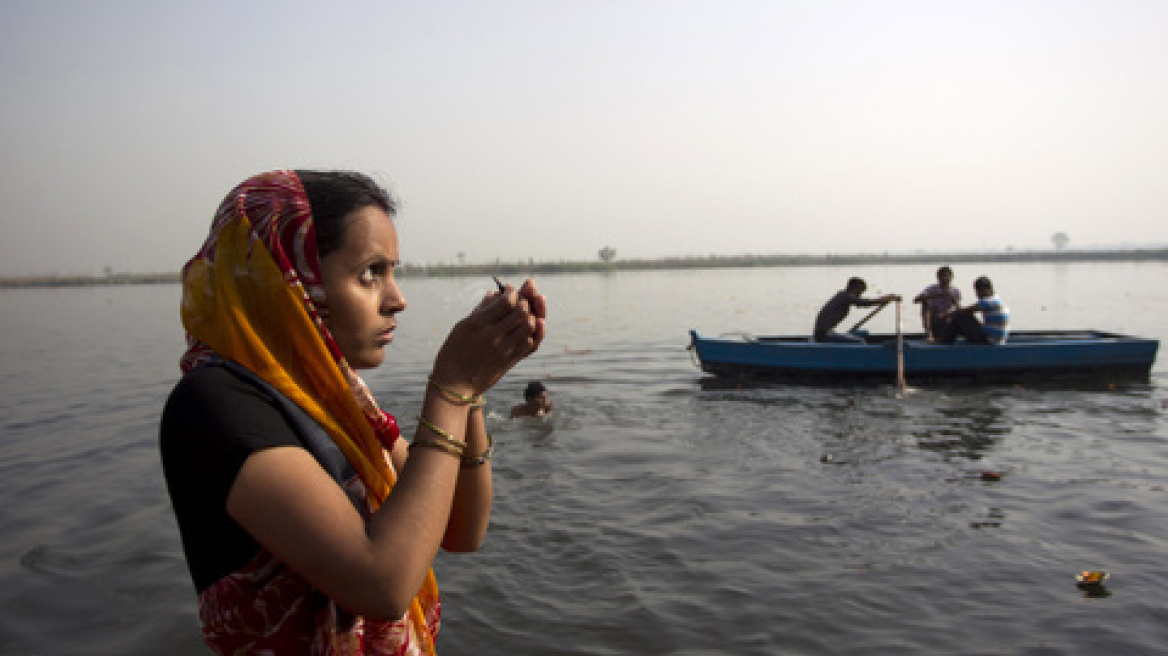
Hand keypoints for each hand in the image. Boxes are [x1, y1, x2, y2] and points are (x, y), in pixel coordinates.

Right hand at [431, 278, 546, 394]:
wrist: (454, 383)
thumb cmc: (454, 352)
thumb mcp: (461, 326)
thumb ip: (480, 309)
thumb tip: (495, 293)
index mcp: (478, 323)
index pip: (506, 301)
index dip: (513, 292)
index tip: (510, 290)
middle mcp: (492, 335)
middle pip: (521, 311)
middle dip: (525, 301)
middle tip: (520, 300)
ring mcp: (503, 349)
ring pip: (529, 326)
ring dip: (531, 315)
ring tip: (525, 313)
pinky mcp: (510, 361)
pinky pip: (530, 343)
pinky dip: (535, 332)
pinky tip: (531, 326)